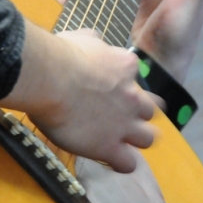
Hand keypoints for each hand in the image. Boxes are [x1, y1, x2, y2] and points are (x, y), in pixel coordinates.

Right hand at [0, 23, 154, 172]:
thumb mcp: (83, 38)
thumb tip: (94, 42)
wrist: (51, 79)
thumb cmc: (61, 55)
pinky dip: (122, 163)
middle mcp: (132, 97)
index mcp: (125, 67)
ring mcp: (124, 124)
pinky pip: (128, 164)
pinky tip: (111, 161)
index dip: (124, 82)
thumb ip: (94, 43)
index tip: (108, 86)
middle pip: (151, 110)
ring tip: (122, 142)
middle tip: (121, 116)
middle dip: (140, 113)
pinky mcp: (110, 147)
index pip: (134, 75)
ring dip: (137, 140)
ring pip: (149, 139)